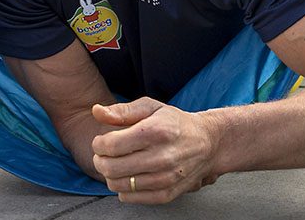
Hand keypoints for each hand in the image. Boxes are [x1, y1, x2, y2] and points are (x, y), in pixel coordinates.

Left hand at [91, 98, 217, 204]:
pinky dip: (123, 188)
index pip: (111, 145)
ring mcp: (165, 178)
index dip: (99, 144)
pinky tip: (129, 175)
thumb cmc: (175, 122)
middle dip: (100, 160)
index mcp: (156, 131)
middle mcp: (162, 156)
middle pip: (111, 167)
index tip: (101, 141)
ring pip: (117, 185)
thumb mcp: (151, 107)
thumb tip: (96, 111)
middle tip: (104, 154)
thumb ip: (122, 111)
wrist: (207, 142)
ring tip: (117, 163)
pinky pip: (129, 198)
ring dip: (110, 175)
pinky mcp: (166, 194)